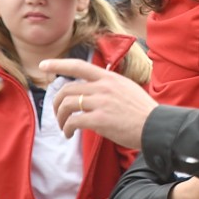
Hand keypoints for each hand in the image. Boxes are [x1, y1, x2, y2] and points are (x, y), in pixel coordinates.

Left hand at [42, 58, 157, 148]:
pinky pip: (73, 121)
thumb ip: (109, 87)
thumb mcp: (127, 89)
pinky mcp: (99, 119)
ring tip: (65, 127)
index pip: (79, 66)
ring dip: (60, 118)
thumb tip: (93, 93)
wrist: (155, 126)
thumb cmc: (143, 111)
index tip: (43, 64)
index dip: (58, 64)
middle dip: (56, 103)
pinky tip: (70, 134)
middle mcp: (103, 87)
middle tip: (58, 114)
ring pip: (66, 105)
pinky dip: (67, 129)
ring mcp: (101, 102)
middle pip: (66, 90)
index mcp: (110, 78)